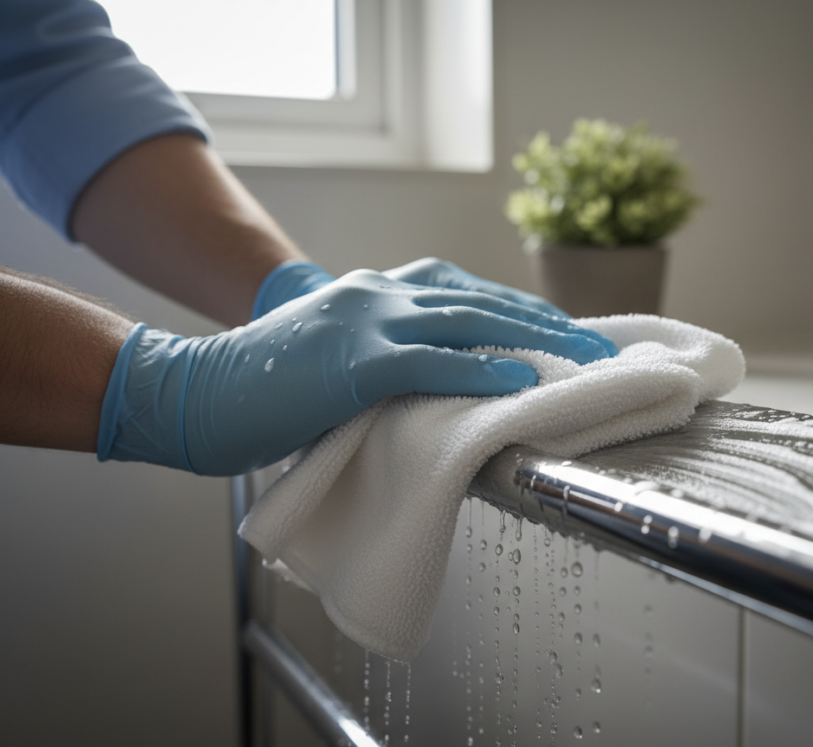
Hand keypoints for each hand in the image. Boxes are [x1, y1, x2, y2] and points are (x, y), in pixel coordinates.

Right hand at [99, 269, 616, 474]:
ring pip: (466, 321)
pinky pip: (429, 361)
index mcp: (376, 292)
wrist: (197, 392)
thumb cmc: (267, 388)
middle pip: (480, 301)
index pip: (465, 292)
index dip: (520, 309)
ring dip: (531, 339)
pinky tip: (519, 377)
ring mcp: (364, 321)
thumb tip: (444, 391)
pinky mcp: (351, 360)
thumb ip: (390, 361)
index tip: (564, 331)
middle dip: (544, 322)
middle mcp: (378, 293)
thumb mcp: (339, 362)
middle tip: (597, 346)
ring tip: (582, 359)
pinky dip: (478, 367)